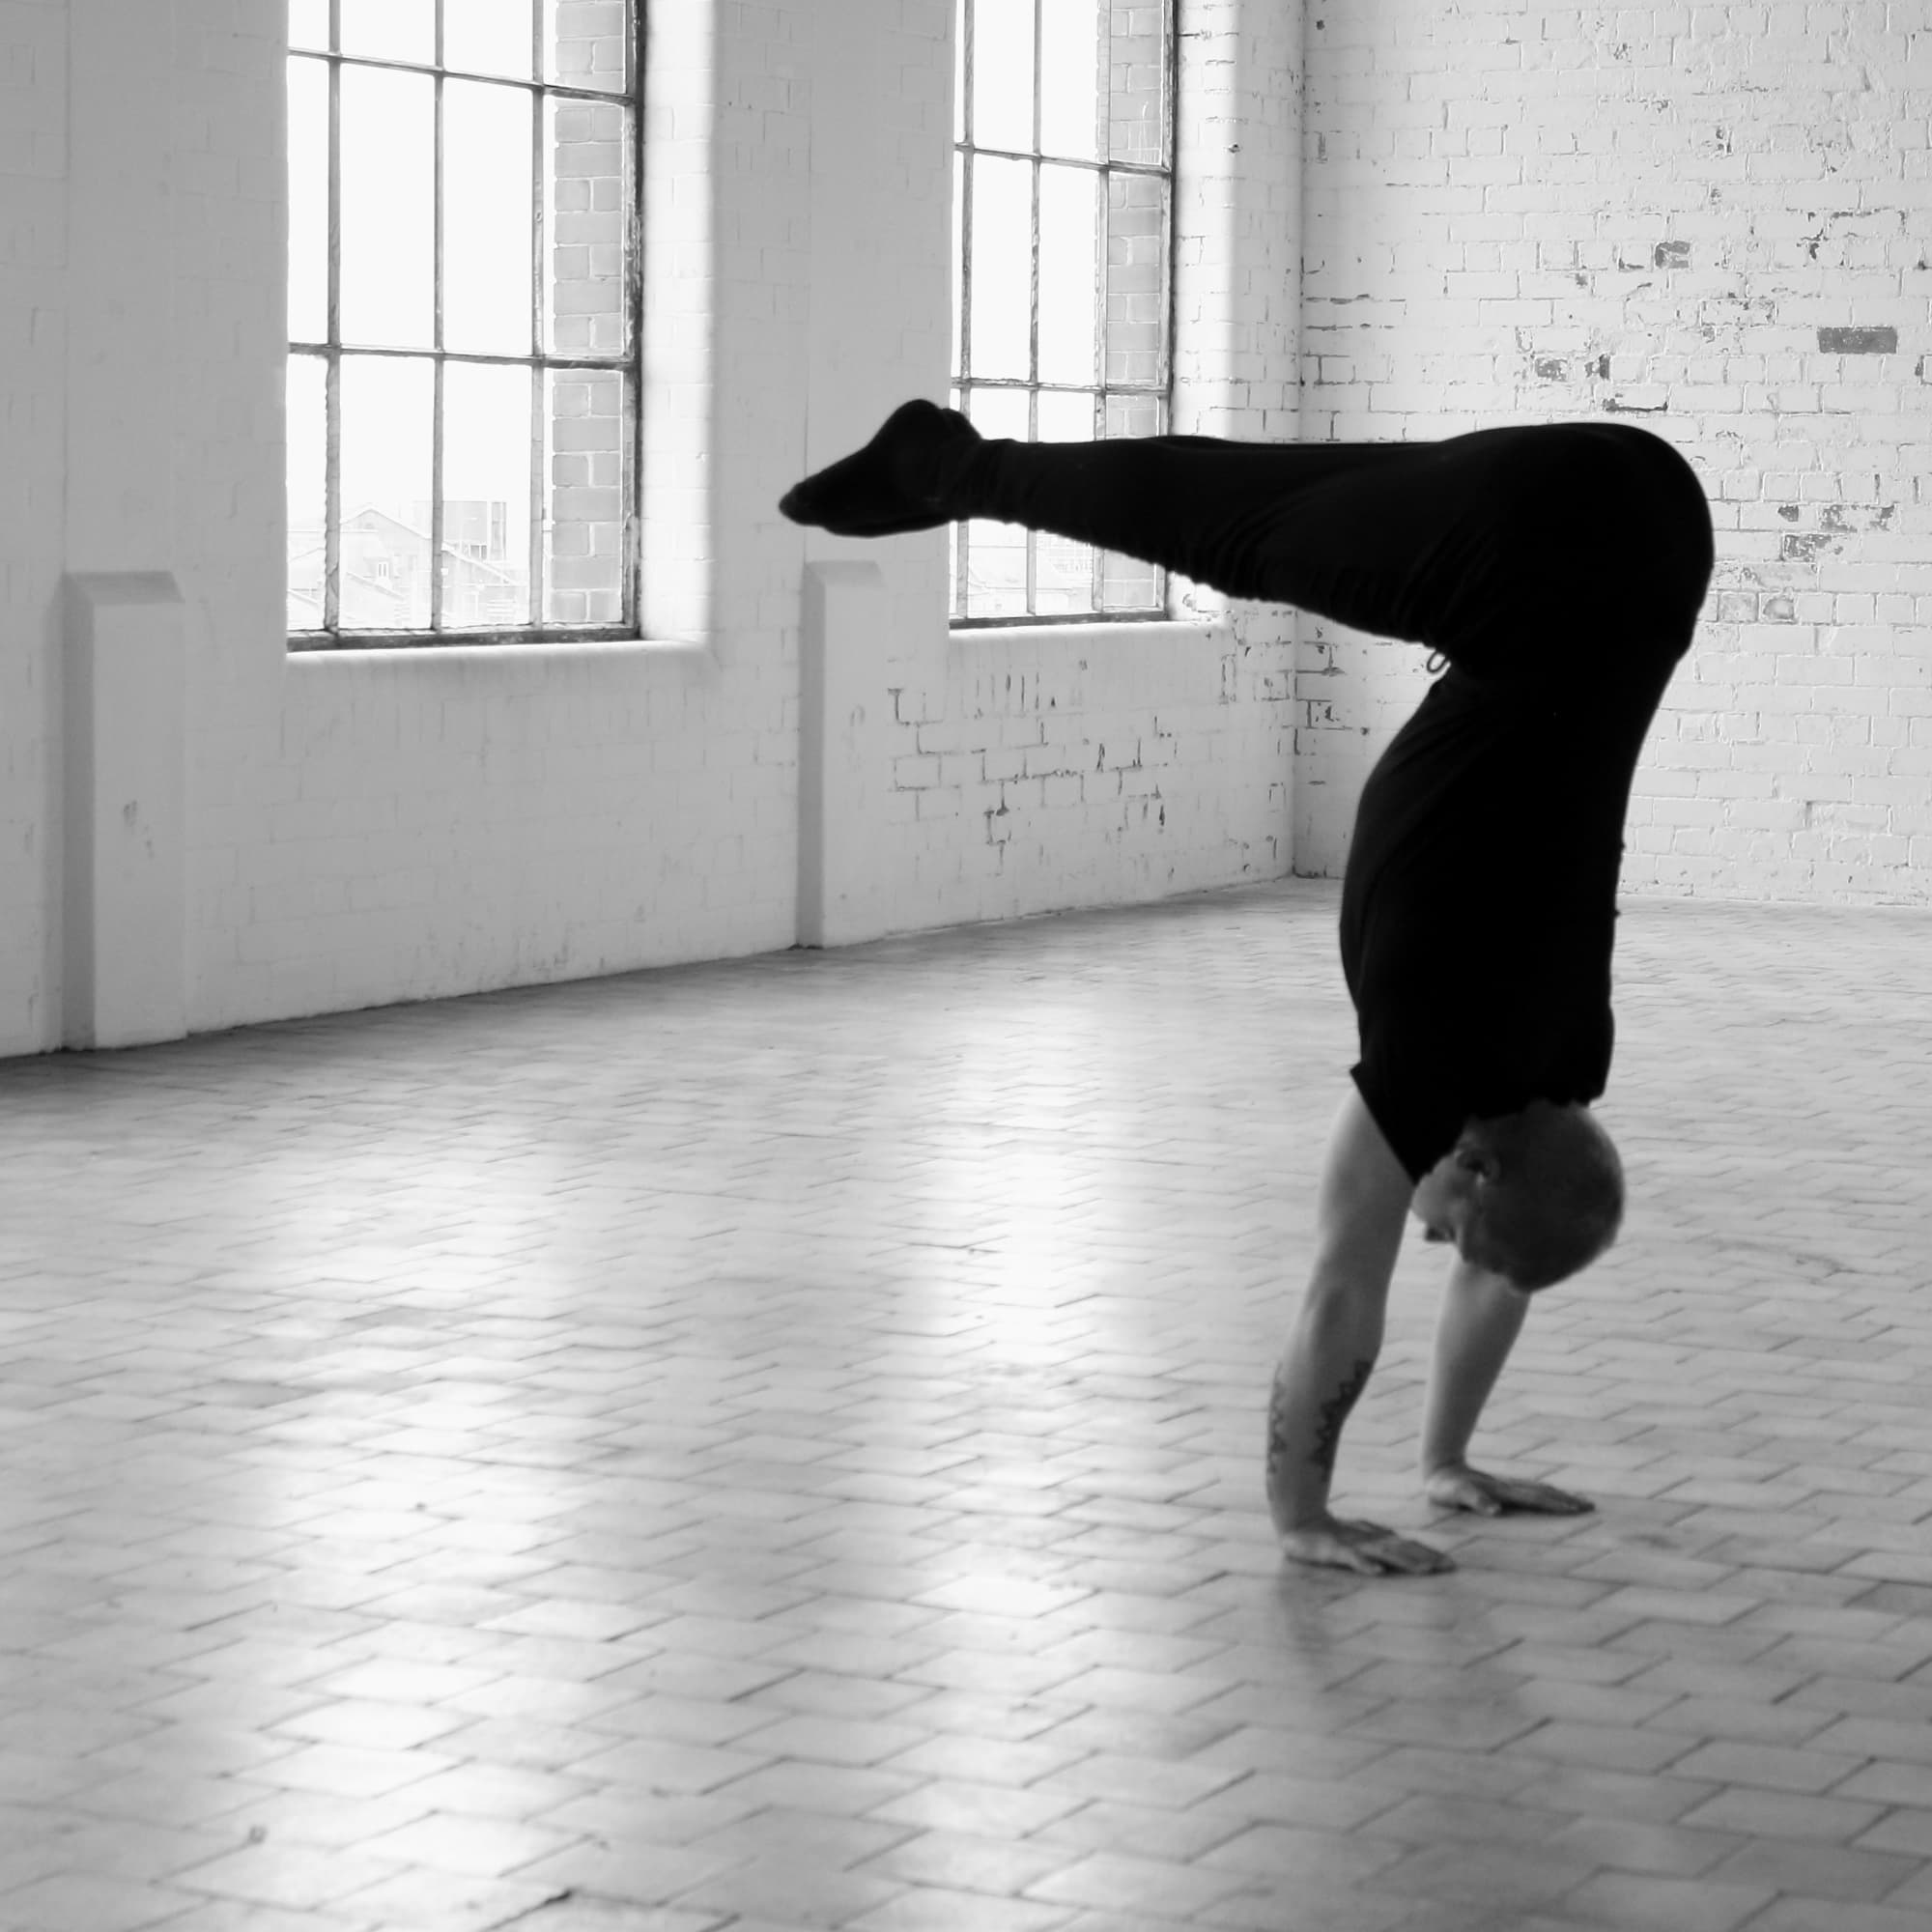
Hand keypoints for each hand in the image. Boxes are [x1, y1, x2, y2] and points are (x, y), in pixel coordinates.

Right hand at [1279, 1513, 1453, 1575]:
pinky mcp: (1334, 1551)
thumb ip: (1380, 1541)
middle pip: (1403, 1550)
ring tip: (1426, 1570)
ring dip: (1406, 1561)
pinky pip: (1352, 1559)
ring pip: (1384, 1554)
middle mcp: (1369, 1540)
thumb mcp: (1359, 1536)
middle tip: (1452, 1568)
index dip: (1430, 1554)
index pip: (1408, 1546)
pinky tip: (1379, 1572)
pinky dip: (1366, 1564)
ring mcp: (1353, 1545)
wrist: (1298, 1520)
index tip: (1452, 1565)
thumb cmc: (1330, 1531)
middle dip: (1428, 1559)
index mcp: (1376, 1538)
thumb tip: (1404, 1544)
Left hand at [1424, 1463, 1593, 1516]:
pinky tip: (1554, 1498)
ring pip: (1540, 1490)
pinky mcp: (1504, 1489)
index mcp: (1503, 1491)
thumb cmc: (1445, 1486)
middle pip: (1544, 1493)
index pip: (1535, 1499)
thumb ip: (1475, 1501)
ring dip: (1561, 1496)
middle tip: (1591, 1507)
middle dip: (1567, 1500)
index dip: (1555, 1504)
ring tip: (1581, 1502)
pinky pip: (1532, 1491)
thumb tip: (1496, 1511)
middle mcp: (1509, 1487)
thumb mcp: (1456, 1495)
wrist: (1439, 1467)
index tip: (1576, 1510)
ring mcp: (1508, 1486)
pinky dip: (1548, 1495)